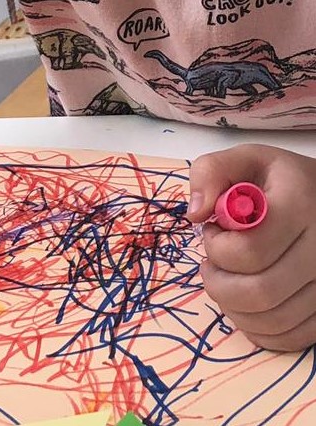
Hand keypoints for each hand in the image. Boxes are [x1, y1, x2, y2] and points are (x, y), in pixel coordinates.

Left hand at [188, 143, 315, 350]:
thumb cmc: (281, 179)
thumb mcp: (247, 159)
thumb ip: (212, 172)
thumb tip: (195, 213)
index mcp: (300, 206)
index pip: (249, 250)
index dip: (217, 246)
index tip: (212, 230)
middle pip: (260, 292)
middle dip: (218, 282)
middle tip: (211, 263)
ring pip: (273, 320)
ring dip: (233, 306)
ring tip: (227, 279)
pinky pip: (291, 337)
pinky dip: (258, 328)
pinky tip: (247, 302)